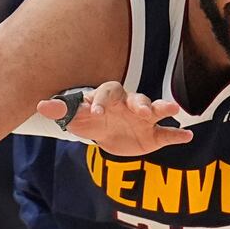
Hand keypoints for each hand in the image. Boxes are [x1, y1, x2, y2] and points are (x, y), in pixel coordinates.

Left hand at [38, 82, 193, 155]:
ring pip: (156, 110)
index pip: (108, 92)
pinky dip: (177, 135)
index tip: (96, 113)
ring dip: (163, 109)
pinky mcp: (154, 135)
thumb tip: (41, 105)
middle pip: (138, 98)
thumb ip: (61, 111)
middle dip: (141, 103)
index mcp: (110, 97)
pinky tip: (188, 136)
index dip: (102, 101)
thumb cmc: (92, 120)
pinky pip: (168, 134)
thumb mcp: (77, 117)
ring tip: (172, 110)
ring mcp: (144, 118)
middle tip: (142, 110)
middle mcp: (130, 104)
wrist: (107, 135)